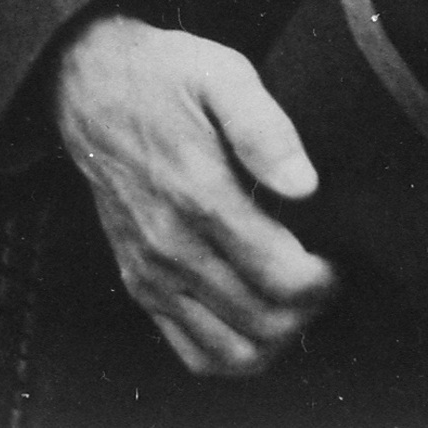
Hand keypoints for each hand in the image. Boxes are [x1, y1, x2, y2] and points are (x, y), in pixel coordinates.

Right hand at [53, 11, 338, 376]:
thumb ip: (265, 127)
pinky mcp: (140, 284)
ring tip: (294, 300)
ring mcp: (152, 272)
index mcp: (199, 195)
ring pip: (234, 352)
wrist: (89, 86)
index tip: (337, 256)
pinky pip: (195, 354)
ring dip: (278, 337)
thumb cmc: (165, 77)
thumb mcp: (221, 74)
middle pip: (265, 323)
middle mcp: (172, 245)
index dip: (326, 279)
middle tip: (324, 276)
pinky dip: (235, 353)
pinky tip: (255, 319)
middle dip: (310, 309)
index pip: (283, 278)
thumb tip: (305, 186)